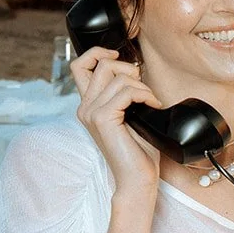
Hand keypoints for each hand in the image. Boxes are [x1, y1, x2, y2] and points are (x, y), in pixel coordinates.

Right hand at [72, 46, 163, 196]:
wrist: (137, 179)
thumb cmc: (138, 151)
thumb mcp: (130, 115)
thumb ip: (124, 93)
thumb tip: (134, 69)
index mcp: (89, 105)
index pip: (80, 65)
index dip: (98, 53)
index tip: (118, 56)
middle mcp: (85, 107)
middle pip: (101, 65)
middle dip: (128, 69)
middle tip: (144, 89)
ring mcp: (91, 112)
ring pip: (117, 77)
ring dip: (141, 85)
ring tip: (151, 102)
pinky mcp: (102, 119)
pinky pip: (126, 91)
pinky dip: (144, 94)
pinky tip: (153, 105)